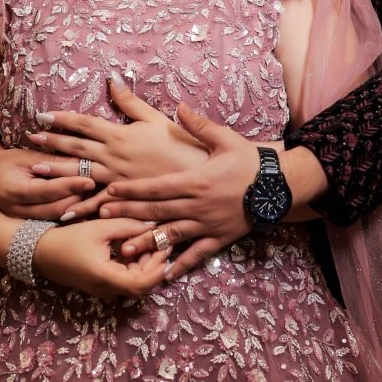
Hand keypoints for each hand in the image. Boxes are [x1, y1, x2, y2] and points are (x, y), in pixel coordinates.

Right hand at [0, 139, 93, 219]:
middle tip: (97, 189)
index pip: (49, 191)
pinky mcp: (27, 224)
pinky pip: (52, 221)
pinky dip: (68, 213)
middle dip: (77, 198)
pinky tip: (83, 206)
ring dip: (76, 207)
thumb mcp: (28, 155)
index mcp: (14, 191)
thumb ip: (54, 161)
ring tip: (93, 196)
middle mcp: (16, 211)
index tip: (91, 179)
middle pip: (55, 209)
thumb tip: (84, 162)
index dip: (71, 185)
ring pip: (56, 217)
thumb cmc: (8, 160)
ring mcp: (21, 221)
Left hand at [26, 81, 208, 218]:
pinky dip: (80, 208)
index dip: (62, 119)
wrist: (199, 177)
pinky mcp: (124, 198)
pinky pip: (98, 204)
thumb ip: (132, 102)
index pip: (85, 123)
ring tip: (35, 171)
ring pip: (80, 175)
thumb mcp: (157, 119)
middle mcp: (114, 157)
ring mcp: (117, 179)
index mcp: (121, 135)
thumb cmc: (182, 146)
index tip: (42, 115)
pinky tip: (63, 212)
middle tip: (30, 138)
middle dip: (52, 142)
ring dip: (56, 173)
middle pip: (76, 147)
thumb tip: (113, 80)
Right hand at [33, 218, 170, 299]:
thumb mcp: (101, 227)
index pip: (143, 282)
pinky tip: (135, 247)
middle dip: (155, 264)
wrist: (42, 252)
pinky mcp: (101, 285)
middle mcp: (107, 289)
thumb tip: (153, 225)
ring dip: (145, 265)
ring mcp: (104, 290)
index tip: (167, 245)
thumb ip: (128, 226)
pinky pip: (124, 280)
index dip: (159, 267)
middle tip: (162, 241)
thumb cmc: (70, 239)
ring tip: (150, 241)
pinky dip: (133, 266)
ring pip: (134, 283)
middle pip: (141, 284)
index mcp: (107, 277)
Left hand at [99, 102, 258, 279]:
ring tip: (125, 250)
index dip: (131, 189)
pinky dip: (182, 264)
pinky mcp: (220, 238)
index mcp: (195, 180)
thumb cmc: (250, 159)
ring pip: (171, 235)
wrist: (279, 185)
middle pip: (156, 211)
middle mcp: (197, 205)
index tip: (109, 191)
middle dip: (128, 214)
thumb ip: (199, 125)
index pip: (155, 186)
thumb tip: (179, 106)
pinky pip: (198, 254)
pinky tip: (166, 274)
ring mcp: (208, 224)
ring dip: (147, 242)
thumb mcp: (225, 138)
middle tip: (102, 217)